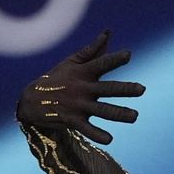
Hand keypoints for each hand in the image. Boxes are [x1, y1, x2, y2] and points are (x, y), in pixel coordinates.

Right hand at [16, 31, 145, 144]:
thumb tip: (109, 33)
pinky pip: (87, 130)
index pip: (102, 64)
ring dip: (119, 113)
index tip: (128, 55)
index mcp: (84, 72)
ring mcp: (79, 105)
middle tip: (141, 89)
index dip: (115, 59)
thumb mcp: (72, 62)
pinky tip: (109, 140)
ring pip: (103, 110)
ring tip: (135, 116)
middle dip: (125, 89)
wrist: (32, 100)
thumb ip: (92, 50)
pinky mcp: (73, 121)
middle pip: (108, 88)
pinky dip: (97, 135)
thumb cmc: (57, 78)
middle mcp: (84, 88)